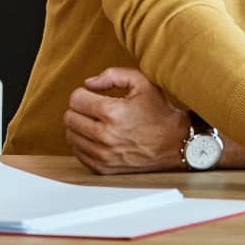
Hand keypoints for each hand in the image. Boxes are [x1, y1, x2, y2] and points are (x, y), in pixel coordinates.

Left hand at [63, 66, 188, 174]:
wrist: (175, 144)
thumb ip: (112, 75)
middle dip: (79, 109)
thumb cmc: (159, 112)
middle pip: (70, 118)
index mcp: (113, 112)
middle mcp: (105, 136)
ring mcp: (104, 155)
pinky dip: (83, 143)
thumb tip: (89, 83)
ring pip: (71, 136)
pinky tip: (96, 136)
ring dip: (79, 126)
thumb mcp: (142, 82)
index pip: (76, 99)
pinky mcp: (104, 169)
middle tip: (93, 107)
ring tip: (95, 121)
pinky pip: (78, 153)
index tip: (93, 94)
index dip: (83, 93)